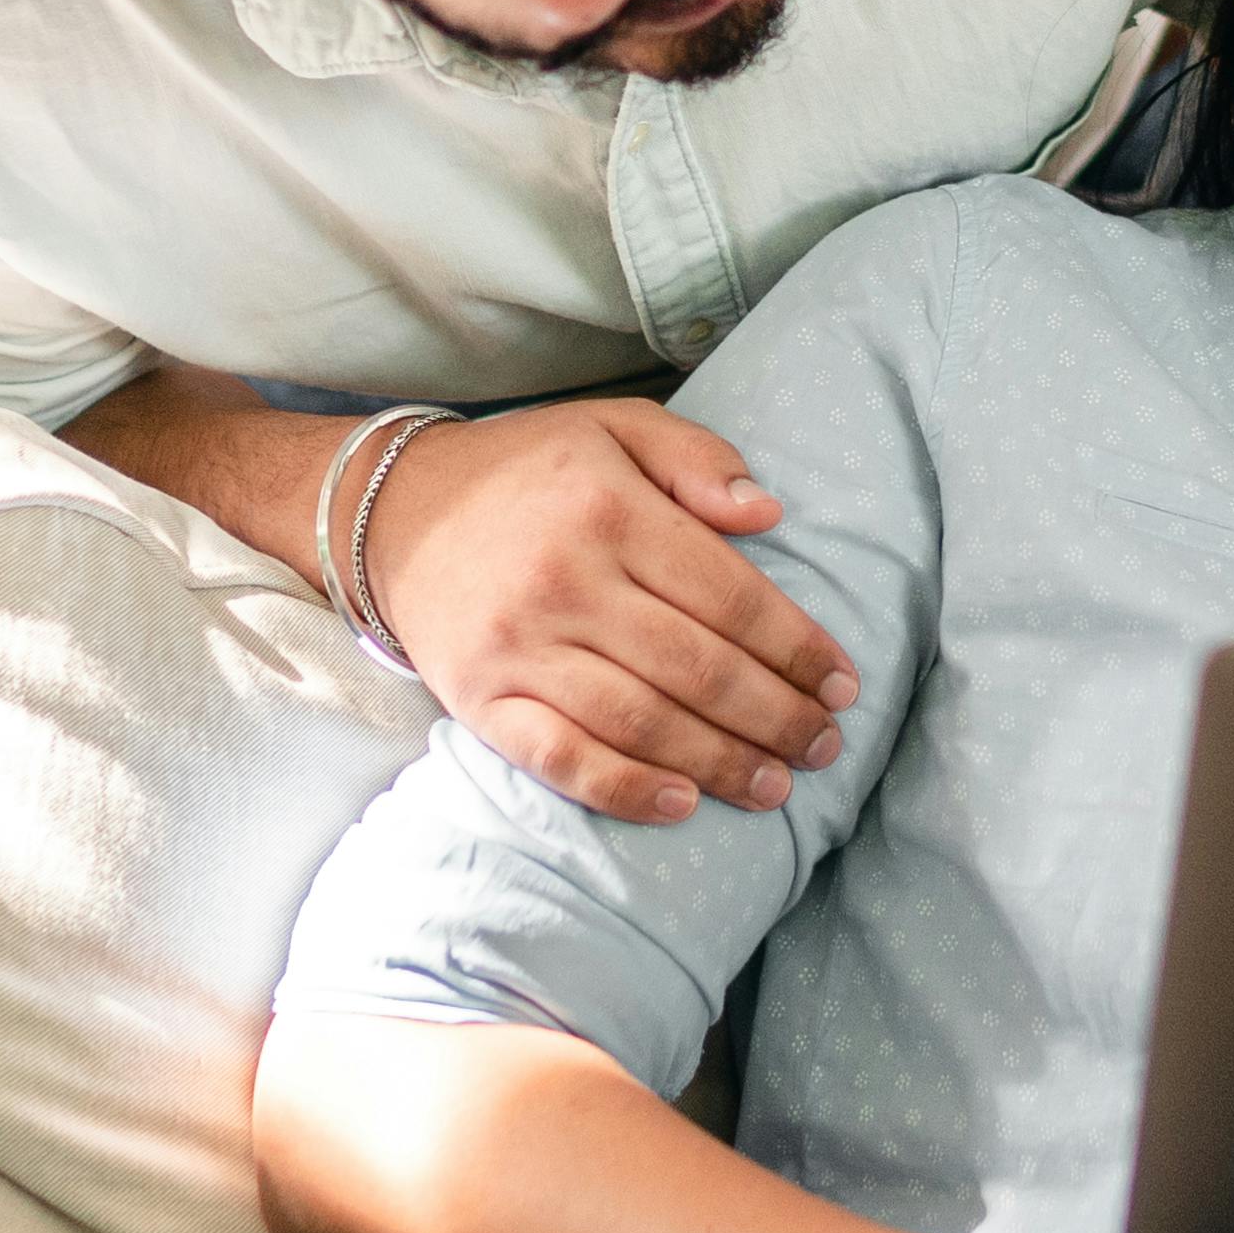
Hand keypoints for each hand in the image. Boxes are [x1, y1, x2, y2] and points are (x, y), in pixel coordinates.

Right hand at [365, 399, 864, 821]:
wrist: (389, 511)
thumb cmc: (524, 472)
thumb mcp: (611, 427)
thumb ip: (695, 459)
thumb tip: (769, 515)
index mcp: (609, 511)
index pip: (729, 594)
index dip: (797, 648)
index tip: (843, 684)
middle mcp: (566, 581)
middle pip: (697, 668)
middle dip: (776, 717)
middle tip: (825, 746)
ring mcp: (519, 648)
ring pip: (641, 722)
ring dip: (721, 762)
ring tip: (775, 786)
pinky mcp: (479, 699)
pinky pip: (561, 758)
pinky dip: (626, 790)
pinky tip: (683, 805)